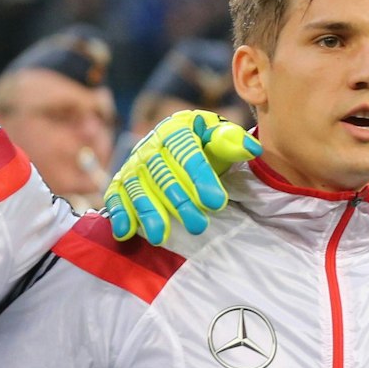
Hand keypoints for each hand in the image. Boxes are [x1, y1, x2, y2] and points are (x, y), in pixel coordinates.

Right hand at [104, 110, 259, 243]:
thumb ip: (232, 142)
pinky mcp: (122, 181)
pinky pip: (116, 195)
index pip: (187, 153)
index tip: (218, 203)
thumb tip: (252, 149)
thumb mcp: (220, 138)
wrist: (182, 143)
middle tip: (198, 226)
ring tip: (161, 238)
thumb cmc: (205, 143)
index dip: (201, 177)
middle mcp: (150, 146)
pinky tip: (125, 232)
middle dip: (179, 202)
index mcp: (176, 129)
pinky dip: (119, 213)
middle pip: (163, 175)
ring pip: (138, 188)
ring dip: (148, 213)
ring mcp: (134, 164)